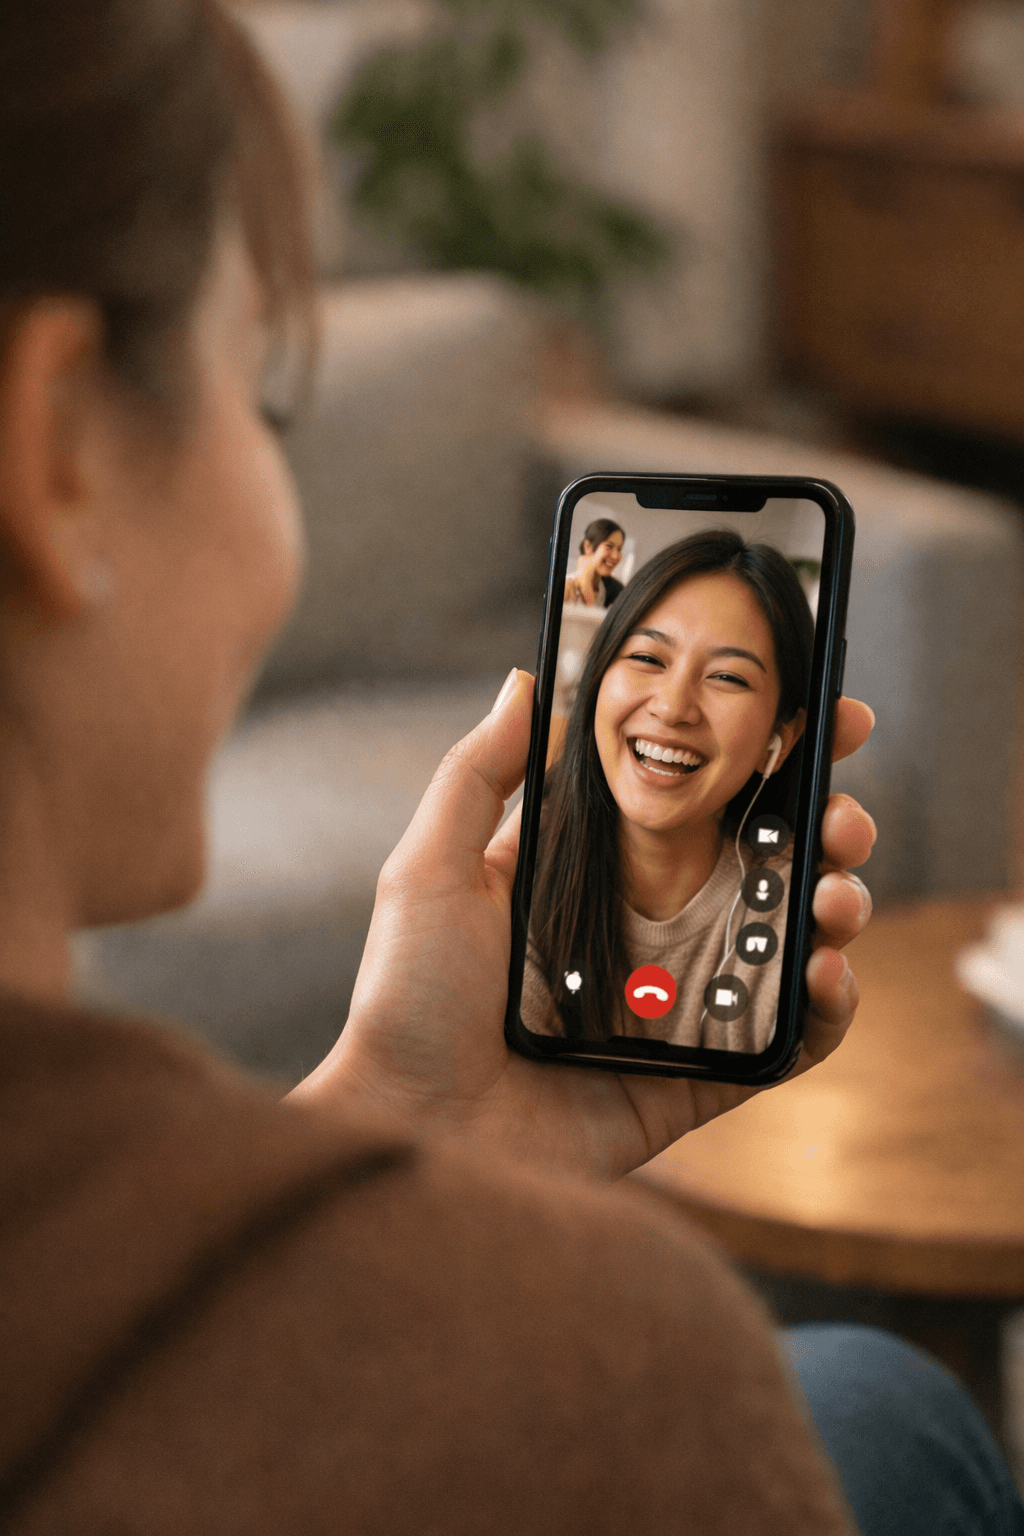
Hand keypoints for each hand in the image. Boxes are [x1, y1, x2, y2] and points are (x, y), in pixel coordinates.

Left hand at [291, 672, 875, 1181]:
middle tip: (845, 811)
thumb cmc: (408, 999)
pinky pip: (789, 1037)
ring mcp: (685, 1000)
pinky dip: (828, 1006)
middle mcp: (651, 927)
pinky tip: (826, 970)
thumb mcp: (431, 868)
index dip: (763, 757)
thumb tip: (527, 679)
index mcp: (598, 870)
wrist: (415, 1130)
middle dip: (824, 824)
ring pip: (793, 939)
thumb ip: (482, 773)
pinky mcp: (703, 1073)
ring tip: (836, 891)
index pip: (699, 798)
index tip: (818, 715)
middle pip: (766, 861)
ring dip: (838, 904)